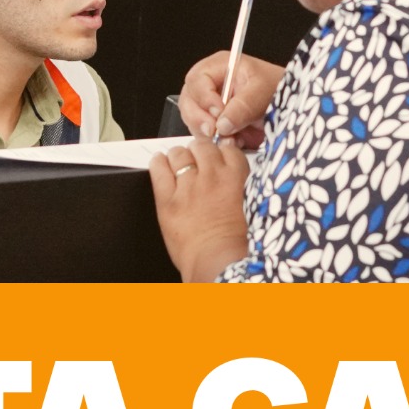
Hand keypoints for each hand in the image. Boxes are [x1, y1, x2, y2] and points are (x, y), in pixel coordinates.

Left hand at [148, 137, 251, 282]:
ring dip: (179, 156)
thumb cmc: (236, 244)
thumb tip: (236, 176)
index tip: (217, 159)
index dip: (220, 152)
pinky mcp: (167, 199)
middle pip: (202, 146)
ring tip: (178, 163)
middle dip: (199, 151)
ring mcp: (188, 186)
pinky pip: (158, 170)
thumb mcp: (250, 207)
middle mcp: (212, 177)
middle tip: (197, 161)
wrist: (217, 263)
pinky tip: (160, 164)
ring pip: (179, 153)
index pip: (227, 148)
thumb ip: (242, 187)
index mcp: (236, 178)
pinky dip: (158, 163)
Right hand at [178, 50, 283, 146]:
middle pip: (188, 100)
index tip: (218, 112)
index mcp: (221, 66)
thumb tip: (222, 123)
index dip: (204, 98)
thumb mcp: (265, 91)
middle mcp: (211, 84)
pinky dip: (215, 142)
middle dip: (199, 118)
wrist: (291, 108)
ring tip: (231, 137)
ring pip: (192, 120)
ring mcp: (211, 105)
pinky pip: (204, 134)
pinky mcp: (215, 124)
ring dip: (207, 133)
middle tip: (215, 131)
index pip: (197, 79)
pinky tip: (233, 141)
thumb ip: (244, 105)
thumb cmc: (278, 89)